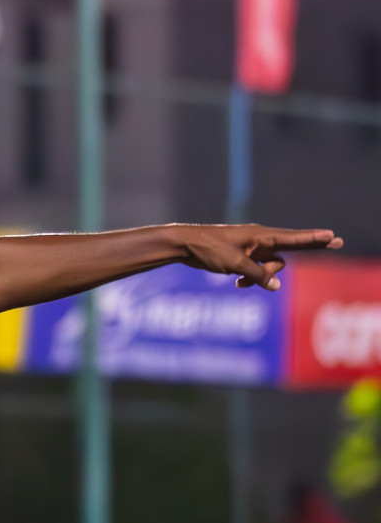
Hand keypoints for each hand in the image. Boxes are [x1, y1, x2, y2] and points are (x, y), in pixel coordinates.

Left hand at [179, 224, 341, 289]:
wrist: (185, 245)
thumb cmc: (210, 249)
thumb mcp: (236, 263)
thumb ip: (258, 275)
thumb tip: (276, 286)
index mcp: (261, 236)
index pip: (294, 238)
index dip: (314, 239)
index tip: (332, 235)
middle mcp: (260, 240)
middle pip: (291, 247)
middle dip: (311, 247)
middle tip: (337, 241)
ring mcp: (252, 248)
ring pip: (271, 266)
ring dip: (261, 277)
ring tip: (241, 282)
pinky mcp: (242, 257)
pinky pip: (257, 271)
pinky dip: (250, 279)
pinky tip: (237, 285)